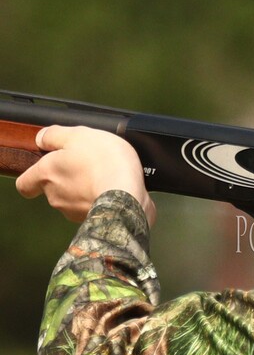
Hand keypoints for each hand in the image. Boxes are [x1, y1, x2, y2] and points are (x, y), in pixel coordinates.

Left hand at [15, 126, 156, 226]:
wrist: (128, 197)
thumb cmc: (103, 163)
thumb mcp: (79, 135)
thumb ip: (55, 135)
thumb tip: (42, 138)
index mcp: (46, 174)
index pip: (24, 184)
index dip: (32, 177)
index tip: (46, 169)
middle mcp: (55, 195)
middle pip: (53, 188)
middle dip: (67, 178)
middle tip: (86, 165)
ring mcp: (73, 211)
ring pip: (73, 199)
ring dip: (84, 188)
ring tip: (104, 176)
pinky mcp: (93, 219)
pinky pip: (91, 207)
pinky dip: (99, 199)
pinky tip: (114, 189)